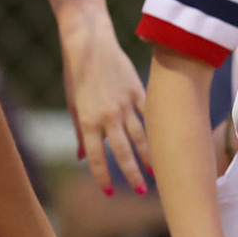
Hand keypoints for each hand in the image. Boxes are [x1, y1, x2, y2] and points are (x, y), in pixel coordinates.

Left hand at [63, 27, 151, 194]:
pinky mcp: (137, 91)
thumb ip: (79, 133)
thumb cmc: (76, 76)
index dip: (103, 177)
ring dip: (147, 157)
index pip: (97, 158)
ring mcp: (125, 104)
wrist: (89, 44)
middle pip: (123, 152)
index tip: (110, 192)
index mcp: (87, 121)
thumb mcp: (73, 106)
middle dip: (131, 175)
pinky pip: (149, 115)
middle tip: (139, 192)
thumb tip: (83, 158)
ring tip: (155, 173)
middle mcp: (107, 116)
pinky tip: (164, 143)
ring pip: (140, 137)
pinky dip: (156, 130)